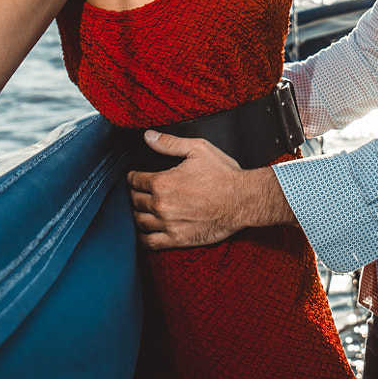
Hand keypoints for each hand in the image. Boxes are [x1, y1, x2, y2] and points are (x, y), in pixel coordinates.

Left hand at [128, 132, 295, 249]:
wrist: (244, 200)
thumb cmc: (224, 174)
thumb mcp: (198, 149)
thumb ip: (169, 143)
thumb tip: (148, 136)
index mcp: (162, 182)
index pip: (135, 180)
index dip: (132, 177)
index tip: (134, 178)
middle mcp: (160, 204)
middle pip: (135, 201)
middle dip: (134, 195)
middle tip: (138, 193)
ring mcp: (168, 224)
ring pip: (139, 222)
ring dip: (137, 215)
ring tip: (141, 211)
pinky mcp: (177, 239)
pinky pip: (150, 242)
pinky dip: (142, 238)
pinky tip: (144, 233)